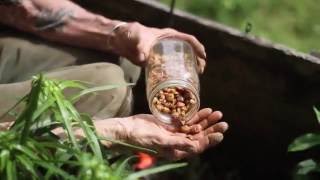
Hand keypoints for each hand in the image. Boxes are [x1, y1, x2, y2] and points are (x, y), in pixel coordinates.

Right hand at [98, 108, 227, 159]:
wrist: (127, 129)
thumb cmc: (141, 138)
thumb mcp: (160, 141)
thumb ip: (178, 143)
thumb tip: (196, 146)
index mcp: (177, 151)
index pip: (198, 146)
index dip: (210, 140)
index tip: (220, 134)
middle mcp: (178, 143)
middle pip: (199, 136)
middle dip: (211, 129)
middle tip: (223, 122)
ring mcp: (175, 133)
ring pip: (195, 127)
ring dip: (206, 121)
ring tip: (217, 113)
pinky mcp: (171, 124)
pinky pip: (186, 120)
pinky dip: (195, 115)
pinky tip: (204, 110)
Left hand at [110, 22, 206, 72]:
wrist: (120, 41)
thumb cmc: (130, 34)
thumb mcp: (136, 37)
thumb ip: (140, 46)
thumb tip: (143, 57)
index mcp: (169, 36)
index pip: (188, 39)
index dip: (198, 47)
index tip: (203, 57)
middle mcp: (170, 45)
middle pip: (189, 51)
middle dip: (197, 60)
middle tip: (200, 72)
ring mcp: (165, 54)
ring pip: (182, 60)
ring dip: (190, 68)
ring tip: (195, 79)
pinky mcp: (159, 62)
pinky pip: (172, 68)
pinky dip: (178, 74)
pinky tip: (179, 83)